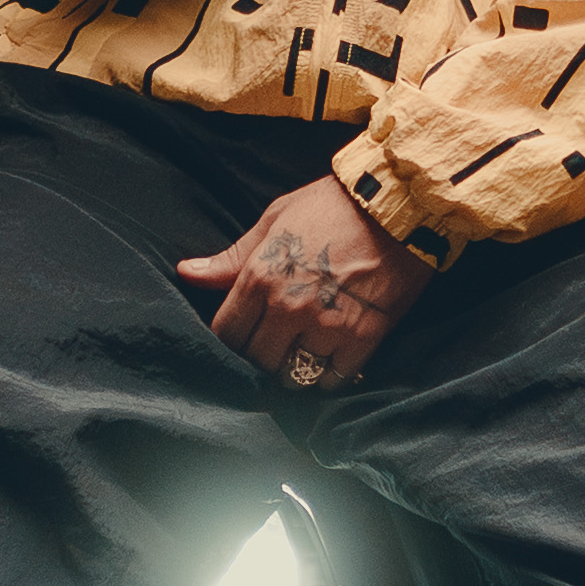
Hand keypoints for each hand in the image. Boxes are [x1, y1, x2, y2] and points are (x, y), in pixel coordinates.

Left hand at [172, 172, 433, 394]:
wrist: (398, 206)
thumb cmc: (332, 207)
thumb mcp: (275, 220)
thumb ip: (232, 257)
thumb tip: (186, 273)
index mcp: (261, 277)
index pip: (226, 333)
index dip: (231, 338)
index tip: (244, 334)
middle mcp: (289, 307)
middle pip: (256, 360)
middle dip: (260, 356)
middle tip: (274, 345)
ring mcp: (326, 326)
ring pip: (293, 375)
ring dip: (293, 369)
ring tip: (301, 354)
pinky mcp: (362, 338)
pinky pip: (332, 379)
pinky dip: (328, 376)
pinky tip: (330, 359)